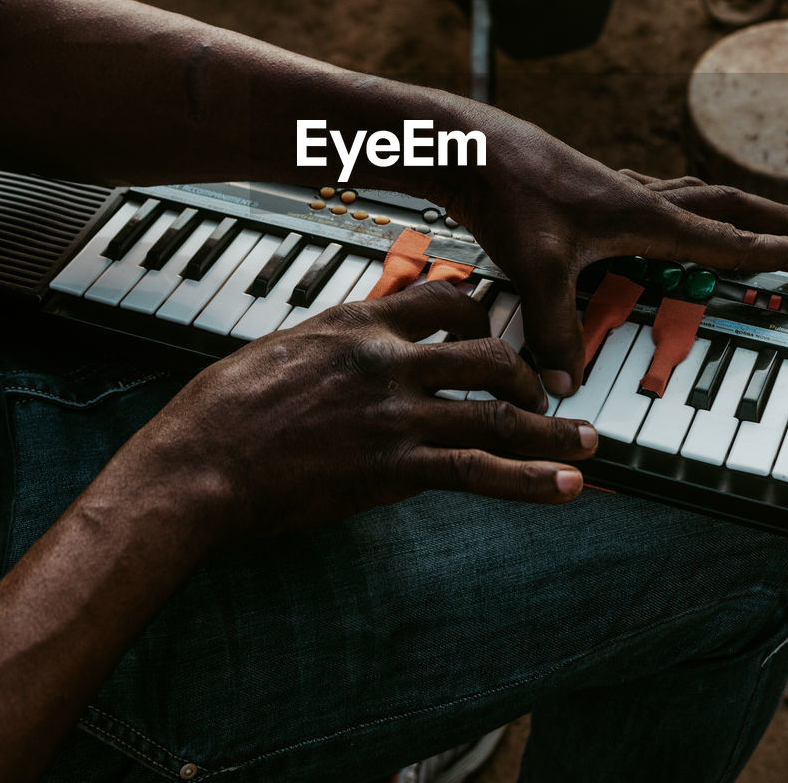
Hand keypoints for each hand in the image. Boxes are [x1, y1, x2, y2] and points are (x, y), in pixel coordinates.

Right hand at [139, 282, 597, 543]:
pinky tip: (565, 488)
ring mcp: (396, 413)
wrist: (198, 463)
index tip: (494, 330)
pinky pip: (479, 470)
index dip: (480, 313)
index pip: (443, 298)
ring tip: (588, 443)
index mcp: (358, 323)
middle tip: (545, 396)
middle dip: (526, 375)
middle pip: (487, 351)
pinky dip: (530, 482)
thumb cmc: (221, 409)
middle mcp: (387, 359)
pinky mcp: (394, 467)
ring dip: (552, 430)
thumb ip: (331, 344)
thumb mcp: (280, 350)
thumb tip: (350, 348)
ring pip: (497, 410)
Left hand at [446, 115, 787, 396]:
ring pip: (688, 197)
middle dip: (765, 221)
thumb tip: (567, 380)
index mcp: (643, 215)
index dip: (773, 252)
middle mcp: (635, 198)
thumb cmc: (506, 188)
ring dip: (725, 210)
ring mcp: (611, 190)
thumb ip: (556, 327)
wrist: (468, 145)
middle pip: (720, 206)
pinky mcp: (585, 190)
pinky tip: (656, 217)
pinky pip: (650, 196)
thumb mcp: (537, 266)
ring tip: (747, 221)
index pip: (726, 239)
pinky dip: (674, 207)